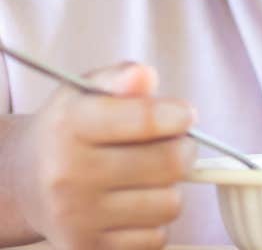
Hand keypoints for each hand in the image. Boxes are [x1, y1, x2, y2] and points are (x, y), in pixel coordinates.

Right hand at [13, 61, 196, 248]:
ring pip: (168, 204)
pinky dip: (155, 220)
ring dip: (170, 187)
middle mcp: (69, 175)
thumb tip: (146, 77)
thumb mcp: (88, 89)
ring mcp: (77, 218)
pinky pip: (155, 238)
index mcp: (71, 124)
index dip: (178, 116)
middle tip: (178, 142)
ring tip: (151, 173)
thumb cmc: (72, 127)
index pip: (143, 119)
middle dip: (185, 148)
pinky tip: (135, 202)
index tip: (186, 114)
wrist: (26, 182)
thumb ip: (121, 77)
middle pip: (168, 164)